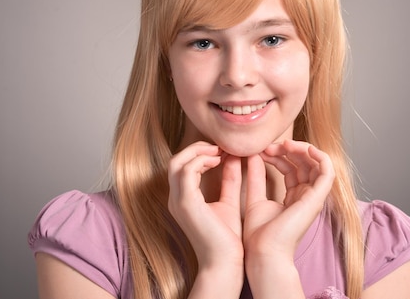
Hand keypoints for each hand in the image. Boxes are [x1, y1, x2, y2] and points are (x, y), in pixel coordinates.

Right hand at [167, 142, 243, 267]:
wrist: (225, 262)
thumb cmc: (227, 238)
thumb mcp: (229, 202)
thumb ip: (229, 181)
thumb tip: (233, 158)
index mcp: (183, 199)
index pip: (182, 167)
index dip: (200, 154)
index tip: (221, 150)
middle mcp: (175, 199)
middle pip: (176, 161)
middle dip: (197, 149)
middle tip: (219, 147)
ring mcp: (178, 201)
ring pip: (178, 162)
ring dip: (199, 152)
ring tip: (219, 152)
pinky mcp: (186, 203)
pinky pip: (187, 171)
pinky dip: (201, 161)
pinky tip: (218, 161)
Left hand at [243, 140, 334, 259]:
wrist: (264, 253)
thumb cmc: (258, 235)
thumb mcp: (255, 198)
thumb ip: (256, 177)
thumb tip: (252, 155)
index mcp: (294, 197)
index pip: (292, 168)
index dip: (278, 155)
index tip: (260, 151)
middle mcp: (306, 197)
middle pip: (305, 163)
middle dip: (288, 150)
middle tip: (269, 146)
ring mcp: (313, 198)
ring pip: (316, 164)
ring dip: (301, 149)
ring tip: (283, 144)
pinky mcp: (317, 199)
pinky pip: (327, 172)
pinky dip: (319, 156)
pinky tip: (303, 147)